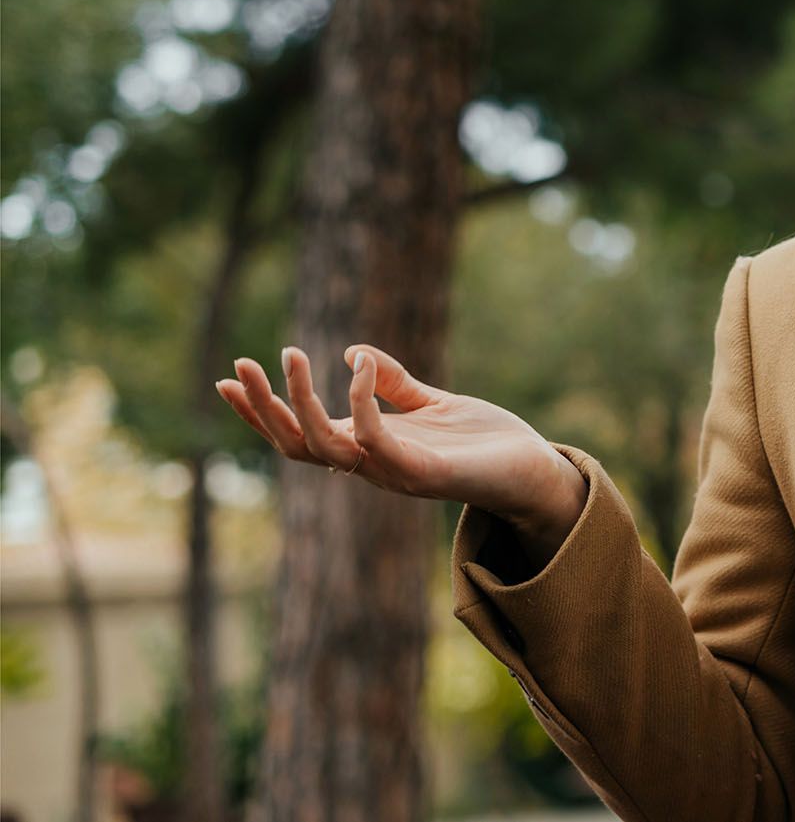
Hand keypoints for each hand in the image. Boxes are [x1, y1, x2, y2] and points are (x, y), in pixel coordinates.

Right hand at [214, 344, 585, 536]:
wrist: (535, 472)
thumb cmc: (486, 443)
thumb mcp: (433, 403)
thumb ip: (395, 383)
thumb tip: (353, 353)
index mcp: (368, 448)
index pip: (299, 435)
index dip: (261, 412)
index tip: (227, 379)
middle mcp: (372, 465)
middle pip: (295, 445)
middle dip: (262, 408)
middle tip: (240, 366)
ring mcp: (393, 472)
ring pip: (324, 444)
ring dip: (300, 401)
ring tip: (291, 354)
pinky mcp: (422, 473)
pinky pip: (375, 437)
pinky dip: (362, 400)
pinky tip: (361, 363)